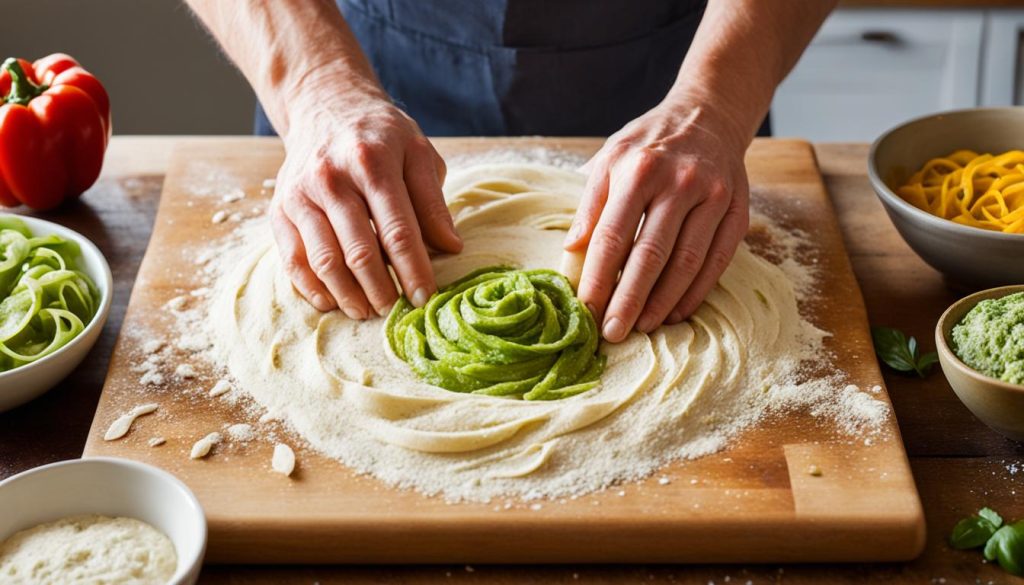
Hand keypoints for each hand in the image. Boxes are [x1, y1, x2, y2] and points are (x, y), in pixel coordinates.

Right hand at [270, 84, 461, 318]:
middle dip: (382, 290)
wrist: (324, 106)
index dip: (413, 270)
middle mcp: (331, 178)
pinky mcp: (280, 209)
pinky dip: (312, 287)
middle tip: (397, 312)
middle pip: (359, 250)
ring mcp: (300, 195)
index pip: (398, 229)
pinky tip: (332, 302)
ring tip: (368, 312)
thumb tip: (451, 247)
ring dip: (348, 295)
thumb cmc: (380, 136)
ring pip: (324, 260)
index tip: (426, 298)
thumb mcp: (418, 153)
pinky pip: (292, 259)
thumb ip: (432, 201)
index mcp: (372, 162)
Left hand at [564, 100, 750, 342]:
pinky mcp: (738, 210)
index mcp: (638, 170)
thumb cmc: (649, 143)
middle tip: (613, 333)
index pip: (612, 236)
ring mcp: (714, 197)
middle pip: (650, 255)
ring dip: (663, 302)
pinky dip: (696, 291)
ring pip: (687, 262)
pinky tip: (677, 311)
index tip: (586, 310)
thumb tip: (571, 250)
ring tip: (644, 328)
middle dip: (629, 300)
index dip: (598, 278)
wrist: (708, 114)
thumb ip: (590, 203)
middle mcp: (679, 182)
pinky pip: (717, 260)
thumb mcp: (609, 158)